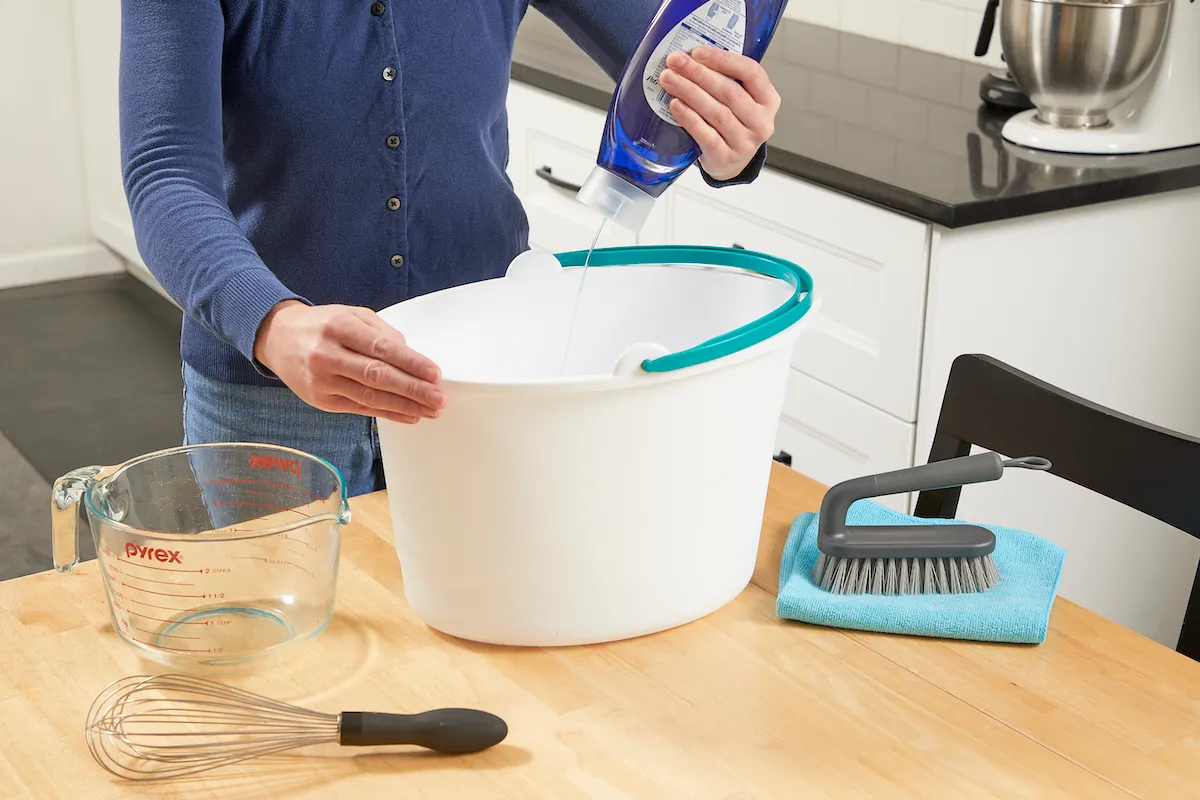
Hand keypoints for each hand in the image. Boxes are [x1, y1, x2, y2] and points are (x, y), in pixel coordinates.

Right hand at [254, 300, 444, 424]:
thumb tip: (411, 355)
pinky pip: (360, 409)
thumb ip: (381, 332)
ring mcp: (322, 381)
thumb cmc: (321, 325)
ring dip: (404, 406)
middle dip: (413, 389)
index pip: (381, 348)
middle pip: (377, 376)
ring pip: (370, 397)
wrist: (276, 338)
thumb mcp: (350, 315)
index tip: (434, 373)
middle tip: (439, 398)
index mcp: (338, 327)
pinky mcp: (321, 400)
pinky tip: (409, 415)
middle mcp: (327, 355)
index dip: (411, 363)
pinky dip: (387, 413)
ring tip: (431, 410)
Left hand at [658, 46, 780, 181]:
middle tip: (675, 62)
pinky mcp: (725, 157)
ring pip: (717, 112)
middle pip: (729, 92)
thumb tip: (691, 56)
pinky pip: (706, 134)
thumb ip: (726, 79)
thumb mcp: (741, 100)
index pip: (751, 72)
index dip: (723, 60)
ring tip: (669, 80)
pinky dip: (689, 117)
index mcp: (768, 99)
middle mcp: (761, 121)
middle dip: (698, 74)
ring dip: (690, 92)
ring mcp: (745, 142)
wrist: (730, 163)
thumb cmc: (733, 122)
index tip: (697, 52)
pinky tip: (675, 105)